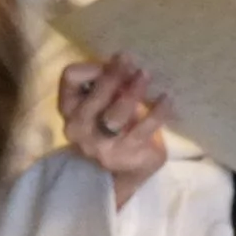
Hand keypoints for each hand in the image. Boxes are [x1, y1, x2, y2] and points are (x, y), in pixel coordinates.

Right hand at [58, 56, 171, 204]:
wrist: (118, 173)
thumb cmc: (110, 128)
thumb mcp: (100, 105)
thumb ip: (105, 84)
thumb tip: (126, 61)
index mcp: (69, 109)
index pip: (71, 78)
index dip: (94, 66)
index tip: (114, 62)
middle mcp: (78, 128)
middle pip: (96, 96)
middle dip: (115, 75)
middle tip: (132, 61)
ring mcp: (101, 146)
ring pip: (117, 114)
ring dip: (134, 91)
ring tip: (146, 75)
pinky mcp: (127, 155)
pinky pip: (144, 129)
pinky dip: (158, 111)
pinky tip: (166, 98)